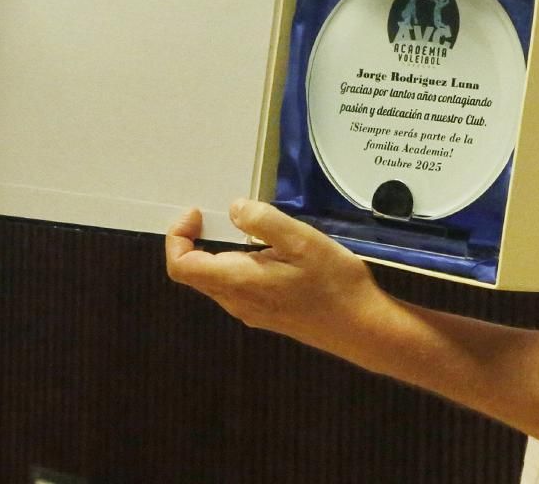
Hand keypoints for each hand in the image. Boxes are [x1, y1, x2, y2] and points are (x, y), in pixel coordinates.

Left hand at [165, 200, 385, 352]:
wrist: (361, 328)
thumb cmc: (333, 282)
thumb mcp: (302, 241)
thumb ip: (264, 222)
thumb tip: (234, 210)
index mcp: (237, 282)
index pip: (182, 266)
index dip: (178, 237)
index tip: (199, 213)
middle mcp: (236, 302)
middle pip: (196, 273)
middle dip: (198, 241)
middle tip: (223, 214)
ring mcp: (251, 312)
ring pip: (217, 281)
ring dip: (220, 252)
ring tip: (251, 229)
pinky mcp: (267, 315)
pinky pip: (238, 287)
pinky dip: (238, 265)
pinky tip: (271, 253)